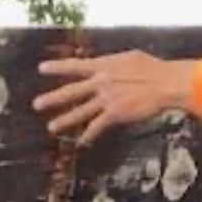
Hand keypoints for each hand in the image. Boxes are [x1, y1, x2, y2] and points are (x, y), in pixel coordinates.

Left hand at [33, 52, 196, 145]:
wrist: (165, 83)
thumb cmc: (154, 69)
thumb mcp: (130, 58)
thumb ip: (114, 63)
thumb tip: (108, 65)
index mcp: (104, 66)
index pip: (75, 65)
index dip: (57, 67)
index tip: (41, 68)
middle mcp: (101, 82)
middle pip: (71, 91)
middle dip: (52, 98)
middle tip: (36, 104)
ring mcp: (106, 98)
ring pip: (80, 111)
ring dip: (64, 120)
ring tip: (51, 127)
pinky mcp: (114, 113)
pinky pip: (97, 126)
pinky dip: (89, 135)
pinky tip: (82, 142)